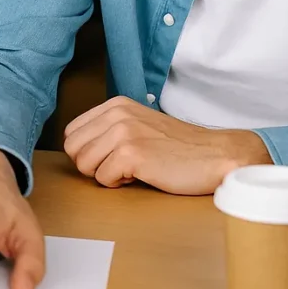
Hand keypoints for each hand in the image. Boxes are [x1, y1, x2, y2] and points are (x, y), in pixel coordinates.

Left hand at [63, 96, 272, 193]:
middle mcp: (117, 114)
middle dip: (92, 165)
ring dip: (106, 175)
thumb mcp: (139, 125)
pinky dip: (120, 184)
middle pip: (73, 149)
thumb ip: (109, 130)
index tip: (111, 157)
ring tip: (133, 169)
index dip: (87, 152)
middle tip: (122, 166)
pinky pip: (103, 179)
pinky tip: (143, 175)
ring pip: (84, 165)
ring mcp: (123, 132)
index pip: (72, 132)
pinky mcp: (132, 154)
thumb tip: (78, 149)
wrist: (215, 156)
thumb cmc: (178, 148)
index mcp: (115, 105)